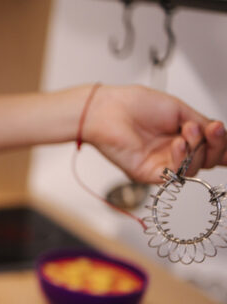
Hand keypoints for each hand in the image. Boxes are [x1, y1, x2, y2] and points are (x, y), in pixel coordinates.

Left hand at [83, 85, 226, 182]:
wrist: (109, 110)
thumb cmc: (135, 105)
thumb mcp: (180, 110)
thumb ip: (202, 125)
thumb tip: (220, 134)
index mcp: (181, 135)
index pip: (210, 147)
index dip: (222, 144)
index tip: (222, 133)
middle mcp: (172, 152)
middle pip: (208, 160)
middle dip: (216, 145)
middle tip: (212, 129)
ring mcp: (162, 163)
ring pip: (195, 169)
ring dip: (197, 148)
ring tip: (186, 130)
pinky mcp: (148, 174)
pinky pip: (175, 175)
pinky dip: (182, 159)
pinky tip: (178, 143)